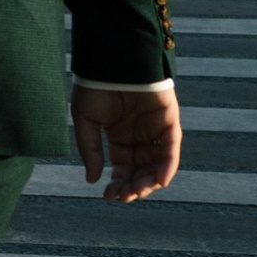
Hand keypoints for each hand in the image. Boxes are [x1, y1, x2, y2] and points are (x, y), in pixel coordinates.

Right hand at [71, 82, 179, 201]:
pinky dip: (168, 165)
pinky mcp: (169, 120)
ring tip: (138, 191)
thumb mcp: (85, 121)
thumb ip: (90, 149)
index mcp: (120, 137)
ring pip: (158, 163)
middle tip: (125, 197)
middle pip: (142, 169)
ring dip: (150, 180)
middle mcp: (140, 136)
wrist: (112, 59)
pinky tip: (159, 180)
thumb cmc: (95, 85)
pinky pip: (171, 148)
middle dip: (134, 186)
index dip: (117, 184)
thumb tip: (93, 179)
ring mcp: (156, 129)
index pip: (123, 168)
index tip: (109, 197)